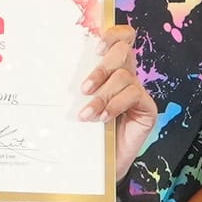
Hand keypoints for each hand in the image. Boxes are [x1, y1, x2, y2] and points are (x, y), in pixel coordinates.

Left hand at [82, 22, 158, 192]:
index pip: (122, 39)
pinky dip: (115, 104)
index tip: (96, 45)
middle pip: (123, 51)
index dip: (114, 34)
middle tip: (84, 88)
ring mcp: (139, 93)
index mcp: (111, 71)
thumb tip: (53, 68)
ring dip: (103, 94)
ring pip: (125, 76)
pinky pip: (134, 95)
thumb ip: (78, 87)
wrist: (99, 167)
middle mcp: (127, 78)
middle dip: (102, 67)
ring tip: (87, 114)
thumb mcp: (79, 105)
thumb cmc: (85, 134)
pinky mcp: (147, 109)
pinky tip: (102, 118)